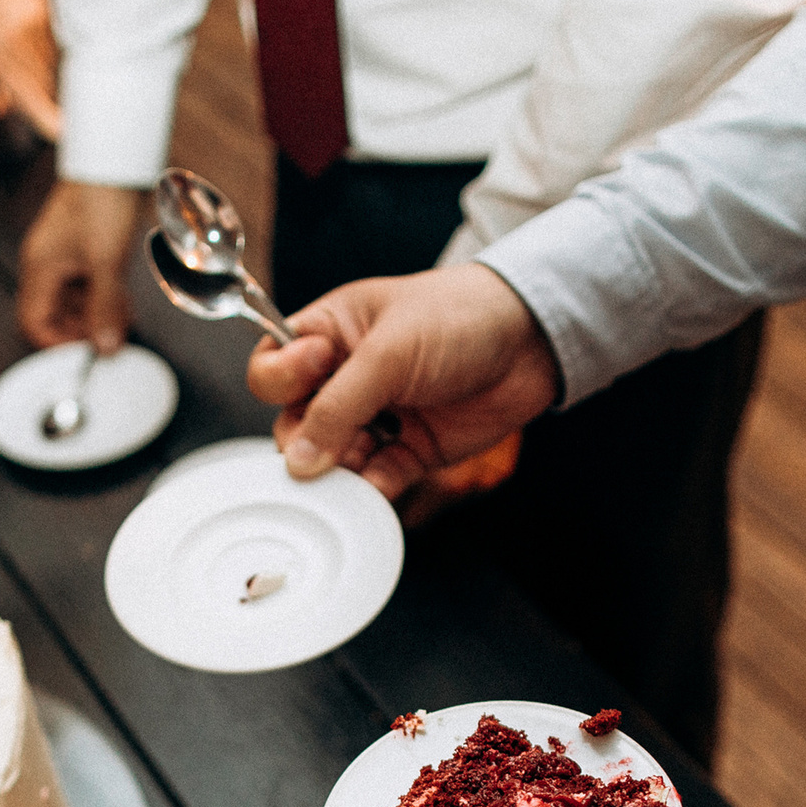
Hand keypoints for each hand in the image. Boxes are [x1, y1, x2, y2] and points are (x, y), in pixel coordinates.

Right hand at [17, 180, 140, 349]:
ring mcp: (62, 256)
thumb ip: (105, 306)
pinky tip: (122, 298)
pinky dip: (102, 297)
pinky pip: (85, 284)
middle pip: (53, 316)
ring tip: (122, 317)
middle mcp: (45, 265)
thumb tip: (105, 347)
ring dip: (95, 315)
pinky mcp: (81, 249)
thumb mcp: (106, 260)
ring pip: (72, 302)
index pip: (34, 323)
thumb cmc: (102, 199)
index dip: (59, 343)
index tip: (89, 350)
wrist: (115, 159)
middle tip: (112, 335)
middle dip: (81, 330)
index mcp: (39, 268)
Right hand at [245, 263, 562, 496]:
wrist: (532, 340)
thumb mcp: (389, 352)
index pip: (273, 368)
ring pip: (333, 459)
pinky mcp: (408, 450)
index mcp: (330, 335)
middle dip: (307, 441)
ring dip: (339, 471)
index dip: (282, 380)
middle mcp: (346, 377)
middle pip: (295, 424)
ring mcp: (377, 416)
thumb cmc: (460, 315)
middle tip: (334, 443)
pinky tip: (378, 489)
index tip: (315, 375)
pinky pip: (375, 480)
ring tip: (360, 466)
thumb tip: (299, 459)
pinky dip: (372, 490)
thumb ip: (338, 406)